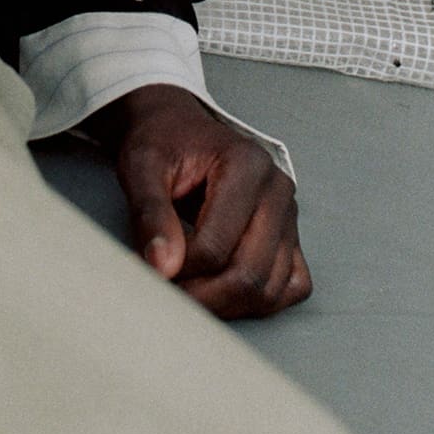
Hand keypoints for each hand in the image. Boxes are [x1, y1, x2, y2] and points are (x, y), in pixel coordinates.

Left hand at [94, 82, 311, 319]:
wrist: (177, 128)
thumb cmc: (162, 143)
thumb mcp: (141, 166)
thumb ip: (149, 214)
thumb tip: (162, 267)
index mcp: (246, 164)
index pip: (215, 246)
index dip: (180, 270)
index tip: (154, 270)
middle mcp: (277, 189)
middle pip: (249, 274)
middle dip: (203, 297)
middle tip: (168, 294)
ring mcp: (289, 214)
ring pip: (271, 288)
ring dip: (227, 305)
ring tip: (189, 292)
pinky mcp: (291, 235)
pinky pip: (292, 285)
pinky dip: (259, 301)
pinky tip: (224, 289)